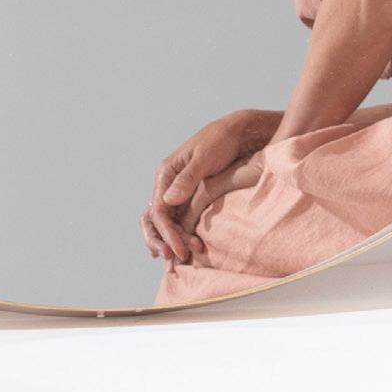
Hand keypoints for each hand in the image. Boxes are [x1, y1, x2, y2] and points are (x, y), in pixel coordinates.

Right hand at [143, 110, 283, 262]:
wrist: (237, 132)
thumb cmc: (221, 141)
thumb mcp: (205, 158)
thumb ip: (187, 179)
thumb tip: (169, 200)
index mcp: (166, 173)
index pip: (158, 211)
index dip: (167, 234)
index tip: (181, 250)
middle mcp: (167, 183)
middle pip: (153, 220)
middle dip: (162, 241)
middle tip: (178, 259)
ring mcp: (177, 191)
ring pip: (164, 223)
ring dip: (171, 241)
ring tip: (184, 258)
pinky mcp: (189, 196)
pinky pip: (178, 220)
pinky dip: (178, 235)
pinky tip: (185, 249)